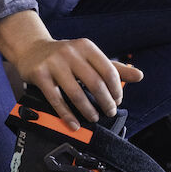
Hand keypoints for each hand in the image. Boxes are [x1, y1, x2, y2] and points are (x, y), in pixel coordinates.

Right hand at [15, 38, 143, 129]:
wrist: (31, 49)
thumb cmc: (67, 57)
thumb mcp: (89, 57)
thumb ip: (114, 67)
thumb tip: (139, 75)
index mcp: (86, 47)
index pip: (108, 70)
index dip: (116, 89)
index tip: (118, 101)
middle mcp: (71, 52)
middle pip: (94, 82)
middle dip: (105, 102)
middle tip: (109, 113)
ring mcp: (54, 63)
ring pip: (75, 93)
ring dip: (88, 110)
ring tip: (94, 118)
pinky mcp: (40, 74)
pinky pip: (56, 99)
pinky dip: (67, 115)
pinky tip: (74, 124)